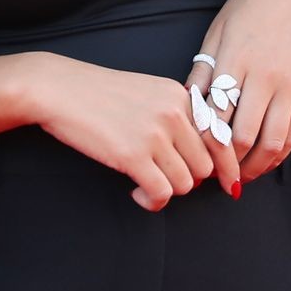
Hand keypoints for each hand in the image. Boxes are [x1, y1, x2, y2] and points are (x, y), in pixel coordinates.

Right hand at [25, 56, 216, 211]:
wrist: (58, 89)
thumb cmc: (98, 93)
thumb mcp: (148, 92)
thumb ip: (175, 114)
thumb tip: (196, 151)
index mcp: (180, 96)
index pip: (220, 137)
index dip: (227, 166)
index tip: (231, 185)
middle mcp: (174, 113)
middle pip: (205, 166)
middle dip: (189, 180)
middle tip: (165, 180)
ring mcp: (155, 135)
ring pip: (186, 183)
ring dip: (168, 191)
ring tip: (147, 186)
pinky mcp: (133, 156)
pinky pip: (161, 193)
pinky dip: (152, 201)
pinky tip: (136, 192)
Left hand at [183, 0, 290, 189]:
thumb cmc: (250, 7)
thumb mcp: (218, 31)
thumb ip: (202, 70)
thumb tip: (186, 105)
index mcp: (235, 61)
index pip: (216, 116)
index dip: (204, 146)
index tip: (195, 161)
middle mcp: (264, 76)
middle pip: (242, 136)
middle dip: (227, 165)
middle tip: (215, 178)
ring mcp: (290, 84)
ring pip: (272, 141)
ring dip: (255, 167)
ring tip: (240, 178)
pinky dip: (279, 154)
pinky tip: (265, 162)